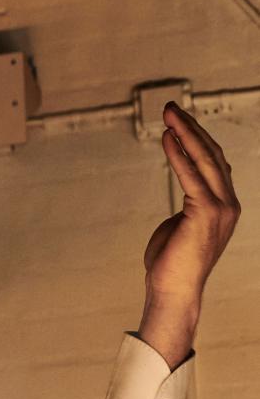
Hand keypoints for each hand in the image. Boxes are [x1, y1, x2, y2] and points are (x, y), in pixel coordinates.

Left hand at [138, 102, 238, 366]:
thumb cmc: (170, 264)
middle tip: (172, 106)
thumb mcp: (181, 228)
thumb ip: (187, 208)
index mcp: (225, 206)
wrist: (172, 291)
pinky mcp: (205, 212)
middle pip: (213, 154)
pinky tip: (167, 137)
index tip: (181, 122)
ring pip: (205, 159)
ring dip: (186, 133)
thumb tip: (186, 197)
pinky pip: (190, 175)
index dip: (199, 140)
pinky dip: (178, 154)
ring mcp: (221, 207)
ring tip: (169, 113)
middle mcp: (229, 203)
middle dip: (192, 127)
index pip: (215, 163)